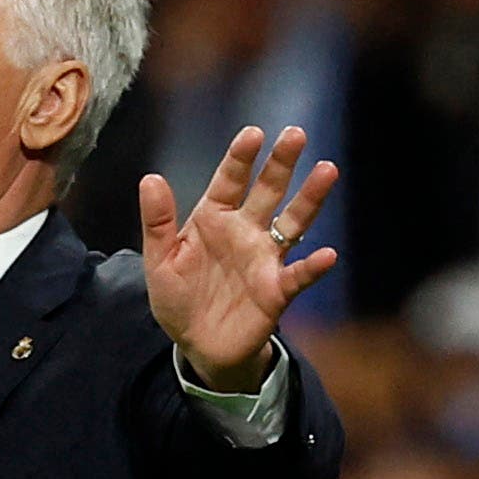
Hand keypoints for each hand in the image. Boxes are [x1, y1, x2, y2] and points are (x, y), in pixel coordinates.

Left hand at [140, 125, 338, 391]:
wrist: (197, 345)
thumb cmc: (179, 298)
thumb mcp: (160, 260)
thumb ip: (157, 222)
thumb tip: (150, 178)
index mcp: (214, 219)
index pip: (229, 181)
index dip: (240, 158)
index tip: (253, 134)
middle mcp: (245, 232)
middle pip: (268, 191)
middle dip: (281, 163)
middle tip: (296, 134)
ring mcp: (265, 259)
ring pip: (293, 223)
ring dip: (310, 199)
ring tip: (328, 170)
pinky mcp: (277, 290)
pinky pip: (298, 276)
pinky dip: (312, 266)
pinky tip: (327, 255)